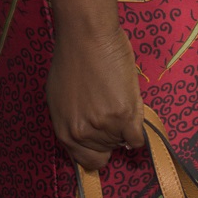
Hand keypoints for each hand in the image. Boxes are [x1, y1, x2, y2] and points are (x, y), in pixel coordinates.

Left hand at [48, 21, 141, 172]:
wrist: (86, 34)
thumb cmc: (72, 58)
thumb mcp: (60, 97)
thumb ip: (72, 121)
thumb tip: (86, 135)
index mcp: (64, 131)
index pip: (88, 162)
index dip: (97, 149)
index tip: (102, 137)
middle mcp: (82, 133)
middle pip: (108, 150)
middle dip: (110, 132)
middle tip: (107, 105)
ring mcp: (104, 126)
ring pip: (123, 141)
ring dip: (124, 124)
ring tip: (115, 95)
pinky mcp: (124, 116)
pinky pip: (138, 138)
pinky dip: (138, 125)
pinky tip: (129, 105)